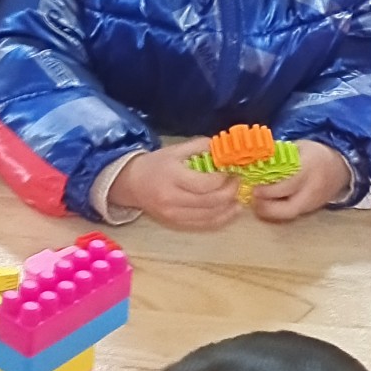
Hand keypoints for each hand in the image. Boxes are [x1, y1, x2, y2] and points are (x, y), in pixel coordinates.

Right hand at [109, 143, 241, 230]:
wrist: (131, 184)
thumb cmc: (156, 164)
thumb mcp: (174, 149)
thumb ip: (199, 146)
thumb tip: (224, 148)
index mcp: (172, 177)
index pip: (204, 184)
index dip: (222, 180)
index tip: (231, 171)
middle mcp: (172, 199)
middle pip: (209, 202)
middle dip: (229, 193)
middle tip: (238, 182)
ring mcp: (173, 214)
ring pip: (209, 217)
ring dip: (229, 209)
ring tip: (238, 198)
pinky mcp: (176, 223)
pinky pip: (203, 224)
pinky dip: (220, 219)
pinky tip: (230, 210)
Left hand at [251, 140, 352, 223]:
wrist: (341, 165)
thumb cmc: (314, 153)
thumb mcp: (297, 147)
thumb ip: (277, 157)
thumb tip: (253, 162)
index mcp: (308, 169)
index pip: (287, 186)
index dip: (268, 190)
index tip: (253, 187)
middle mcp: (312, 189)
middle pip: (289, 209)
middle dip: (267, 207)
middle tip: (253, 199)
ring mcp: (313, 203)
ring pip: (290, 214)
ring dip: (270, 211)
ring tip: (257, 202)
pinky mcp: (312, 210)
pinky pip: (294, 214)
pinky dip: (278, 210)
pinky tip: (269, 203)